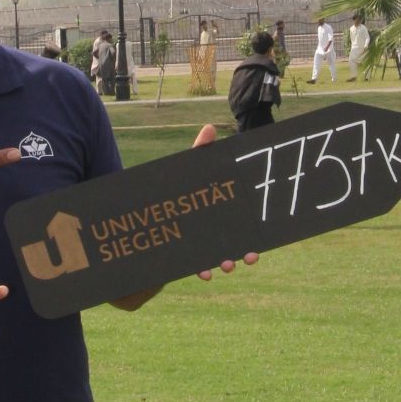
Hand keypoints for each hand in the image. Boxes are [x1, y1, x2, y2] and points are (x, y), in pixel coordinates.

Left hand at [108, 124, 257, 310]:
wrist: (142, 209)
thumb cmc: (172, 186)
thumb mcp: (186, 169)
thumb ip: (198, 151)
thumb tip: (209, 129)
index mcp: (217, 213)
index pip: (238, 227)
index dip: (250, 237)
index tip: (257, 244)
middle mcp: (210, 232)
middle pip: (233, 246)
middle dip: (243, 254)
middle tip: (248, 257)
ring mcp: (196, 245)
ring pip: (216, 259)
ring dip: (225, 263)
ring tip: (226, 265)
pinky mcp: (181, 254)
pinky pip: (194, 265)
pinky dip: (201, 270)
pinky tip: (203, 273)